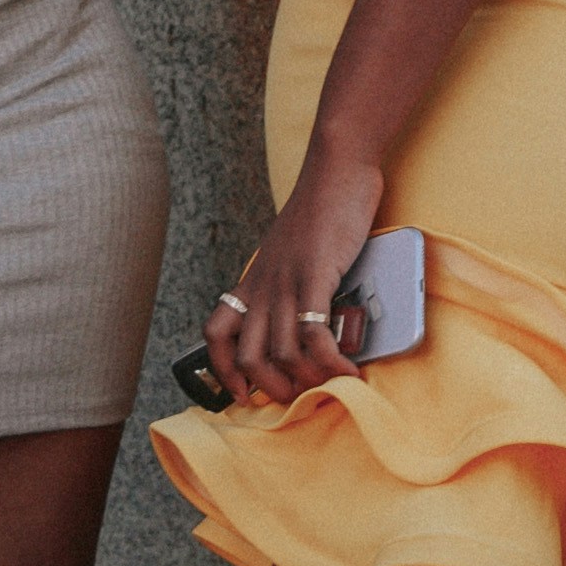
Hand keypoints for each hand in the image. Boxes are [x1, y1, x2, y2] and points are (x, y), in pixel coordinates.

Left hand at [207, 137, 387, 407]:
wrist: (336, 169)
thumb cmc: (320, 207)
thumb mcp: (291, 250)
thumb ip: (290, 281)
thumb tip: (306, 316)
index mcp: (253, 280)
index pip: (216, 333)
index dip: (223, 371)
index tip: (243, 393)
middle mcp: (263, 285)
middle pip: (247, 355)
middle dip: (270, 388)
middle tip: (298, 396)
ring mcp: (286, 282)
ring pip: (279, 353)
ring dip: (305, 381)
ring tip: (329, 387)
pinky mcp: (315, 277)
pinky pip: (314, 334)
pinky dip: (331, 362)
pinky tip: (349, 372)